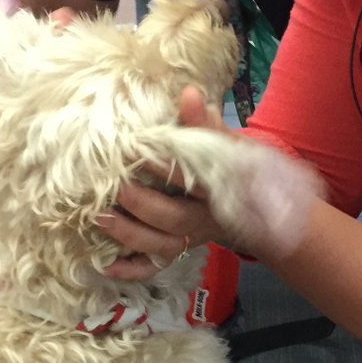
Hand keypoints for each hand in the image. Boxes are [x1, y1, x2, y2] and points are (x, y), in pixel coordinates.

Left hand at [98, 87, 323, 277]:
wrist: (260, 205)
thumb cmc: (234, 167)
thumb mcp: (229, 143)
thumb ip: (207, 123)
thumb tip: (188, 93)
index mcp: (221, 188)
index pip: (193, 177)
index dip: (165, 164)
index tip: (136, 147)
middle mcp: (208, 217)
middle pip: (176, 219)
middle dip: (143, 205)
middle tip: (115, 188)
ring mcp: (193, 238)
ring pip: (165, 245)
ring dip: (131, 235)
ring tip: (101, 219)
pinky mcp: (181, 250)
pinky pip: (157, 266)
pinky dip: (132, 269)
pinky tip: (106, 266)